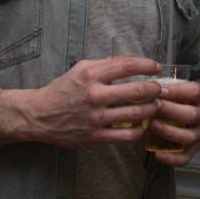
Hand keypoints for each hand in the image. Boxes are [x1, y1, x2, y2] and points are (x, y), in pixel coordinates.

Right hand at [23, 57, 161, 147]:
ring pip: (136, 113)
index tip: (156, 67)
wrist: (39, 115)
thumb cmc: (63, 90)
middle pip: (139, 90)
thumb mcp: (81, 69)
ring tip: (155, 105)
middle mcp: (95, 95)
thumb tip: (133, 62)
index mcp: (92, 74)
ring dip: (152, 108)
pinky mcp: (95, 136)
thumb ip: (106, 65)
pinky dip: (140, 129)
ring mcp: (96, 117)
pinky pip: (127, 135)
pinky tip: (142, 124)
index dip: (147, 65)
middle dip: (156, 89)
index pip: (128, 66)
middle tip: (160, 89)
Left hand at [148, 80, 199, 166]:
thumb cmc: (177, 100)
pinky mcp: (193, 149)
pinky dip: (171, 159)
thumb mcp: (176, 90)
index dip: (177, 91)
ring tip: (153, 126)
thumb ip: (165, 90)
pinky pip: (185, 158)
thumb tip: (145, 90)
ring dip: (170, 132)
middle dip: (171, 111)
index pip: (194, 91)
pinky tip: (157, 154)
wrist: (189, 114)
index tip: (158, 91)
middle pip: (192, 115)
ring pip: (189, 137)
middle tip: (154, 108)